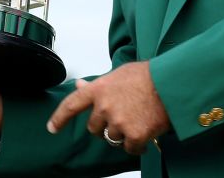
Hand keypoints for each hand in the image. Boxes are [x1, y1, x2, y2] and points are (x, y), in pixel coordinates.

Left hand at [46, 61, 169, 154]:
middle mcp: (104, 106)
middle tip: (123, 116)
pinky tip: (147, 133)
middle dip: (106, 126)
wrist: (171, 83)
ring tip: (138, 120)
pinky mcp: (134, 135)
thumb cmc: (147, 75)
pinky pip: (130, 148)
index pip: (72, 105)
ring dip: (123, 135)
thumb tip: (79, 85)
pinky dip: (138, 145)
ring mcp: (118, 122)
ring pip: (113, 139)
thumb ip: (98, 85)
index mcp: (98, 89)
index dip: (59, 118)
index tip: (52, 128)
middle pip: (94, 129)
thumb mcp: (118, 74)